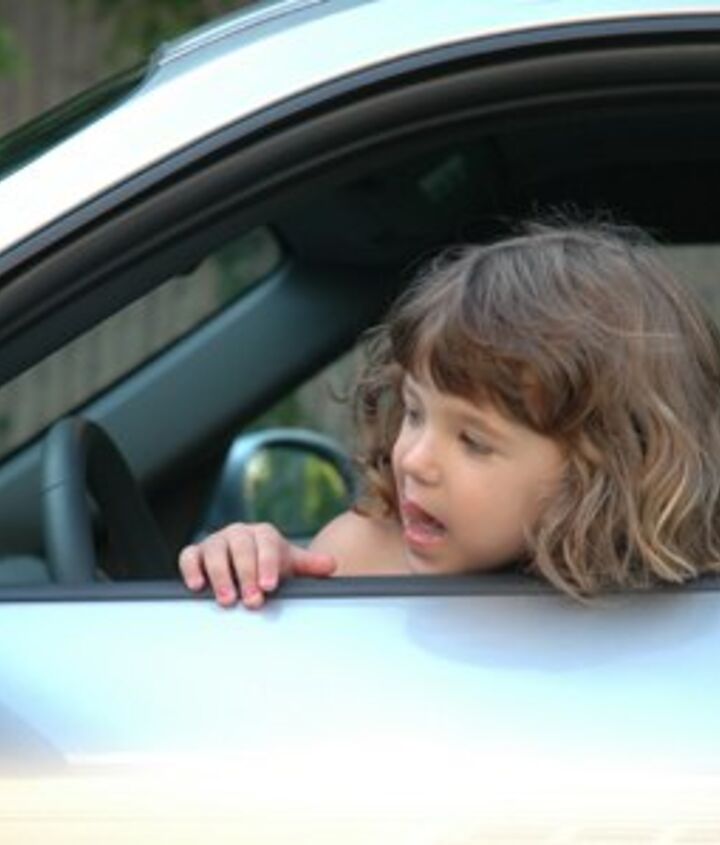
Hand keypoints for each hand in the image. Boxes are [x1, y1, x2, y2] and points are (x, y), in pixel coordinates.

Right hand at [178, 522, 336, 607]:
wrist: (250, 566)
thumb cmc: (271, 567)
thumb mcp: (292, 566)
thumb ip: (310, 566)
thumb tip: (331, 565)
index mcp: (264, 534)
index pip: (266, 544)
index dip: (267, 564)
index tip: (269, 586)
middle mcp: (239, 533)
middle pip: (240, 548)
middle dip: (246, 576)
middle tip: (252, 600)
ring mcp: (216, 542)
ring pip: (215, 552)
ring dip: (220, 576)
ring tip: (227, 600)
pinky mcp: (196, 553)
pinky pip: (189, 556)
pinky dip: (191, 569)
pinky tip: (197, 586)